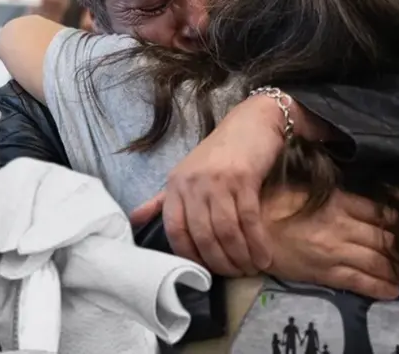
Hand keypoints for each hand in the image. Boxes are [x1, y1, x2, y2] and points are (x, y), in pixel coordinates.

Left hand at [134, 96, 285, 276]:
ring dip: (240, 256)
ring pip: (226, 231)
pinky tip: (264, 256)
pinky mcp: (243, 178)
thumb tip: (134, 220)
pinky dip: (257, 242)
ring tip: (250, 269)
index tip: (204, 271)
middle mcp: (192, 183)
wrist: (252, 122)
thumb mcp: (186, 174)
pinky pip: (249, 220)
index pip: (174, 230)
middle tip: (235, 275)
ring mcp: (217, 180)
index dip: (189, 256)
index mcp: (175, 184)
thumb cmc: (219, 153)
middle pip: (203, 235)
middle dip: (220, 262)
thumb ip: (162, 200)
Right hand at [262, 188, 398, 299]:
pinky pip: (360, 282)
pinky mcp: (325, 272)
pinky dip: (381, 288)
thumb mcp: (305, 188)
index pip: (381, 212)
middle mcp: (343, 227)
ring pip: (379, 263)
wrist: (246, 228)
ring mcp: (336, 252)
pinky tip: (395, 291)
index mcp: (339, 201)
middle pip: (387, 240)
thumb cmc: (271, 202)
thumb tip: (354, 196)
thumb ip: (333, 192)